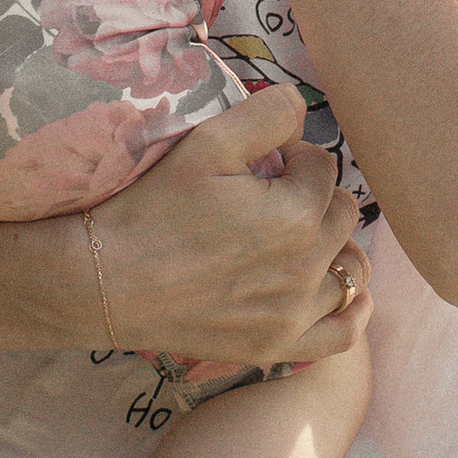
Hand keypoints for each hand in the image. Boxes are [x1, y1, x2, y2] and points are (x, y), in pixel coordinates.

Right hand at [77, 87, 368, 366]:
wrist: (104, 283)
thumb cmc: (152, 207)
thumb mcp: (208, 141)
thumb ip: (269, 113)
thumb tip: (303, 110)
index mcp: (296, 214)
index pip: (324, 167)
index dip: (294, 158)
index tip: (262, 164)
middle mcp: (305, 268)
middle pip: (342, 214)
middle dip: (314, 196)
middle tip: (269, 197)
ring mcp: (293, 315)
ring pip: (349, 268)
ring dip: (333, 245)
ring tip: (297, 237)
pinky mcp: (276, 347)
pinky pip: (343, 334)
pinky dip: (353, 310)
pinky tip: (345, 291)